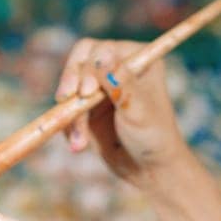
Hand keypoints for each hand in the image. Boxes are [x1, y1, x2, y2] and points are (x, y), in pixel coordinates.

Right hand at [56, 38, 189, 184]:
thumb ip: (120, 83)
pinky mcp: (88, 108)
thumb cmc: (153, 138)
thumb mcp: (138, 110)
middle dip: (71, 85)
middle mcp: (118, 69)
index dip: (87, 67)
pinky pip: (67, 110)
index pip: (99, 49)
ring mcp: (101, 88)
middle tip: (67, 101)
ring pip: (70, 89)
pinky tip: (79, 145)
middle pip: (79, 62)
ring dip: (70, 115)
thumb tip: (102, 55)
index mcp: (138, 59)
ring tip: (79, 142)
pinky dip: (69, 127)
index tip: (86, 93)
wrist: (149, 171)